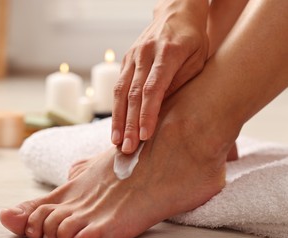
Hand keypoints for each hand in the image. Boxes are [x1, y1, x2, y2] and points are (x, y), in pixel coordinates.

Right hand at [112, 0, 209, 153]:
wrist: (177, 11)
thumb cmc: (193, 39)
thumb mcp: (197, 60)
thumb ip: (180, 83)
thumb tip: (165, 113)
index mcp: (168, 53)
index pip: (153, 88)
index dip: (148, 113)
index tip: (145, 135)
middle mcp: (146, 54)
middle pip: (133, 93)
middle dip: (129, 123)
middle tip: (127, 148)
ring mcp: (133, 56)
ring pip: (120, 91)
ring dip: (118, 119)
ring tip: (116, 141)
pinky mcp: (126, 60)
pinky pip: (118, 86)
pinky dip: (117, 108)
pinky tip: (117, 125)